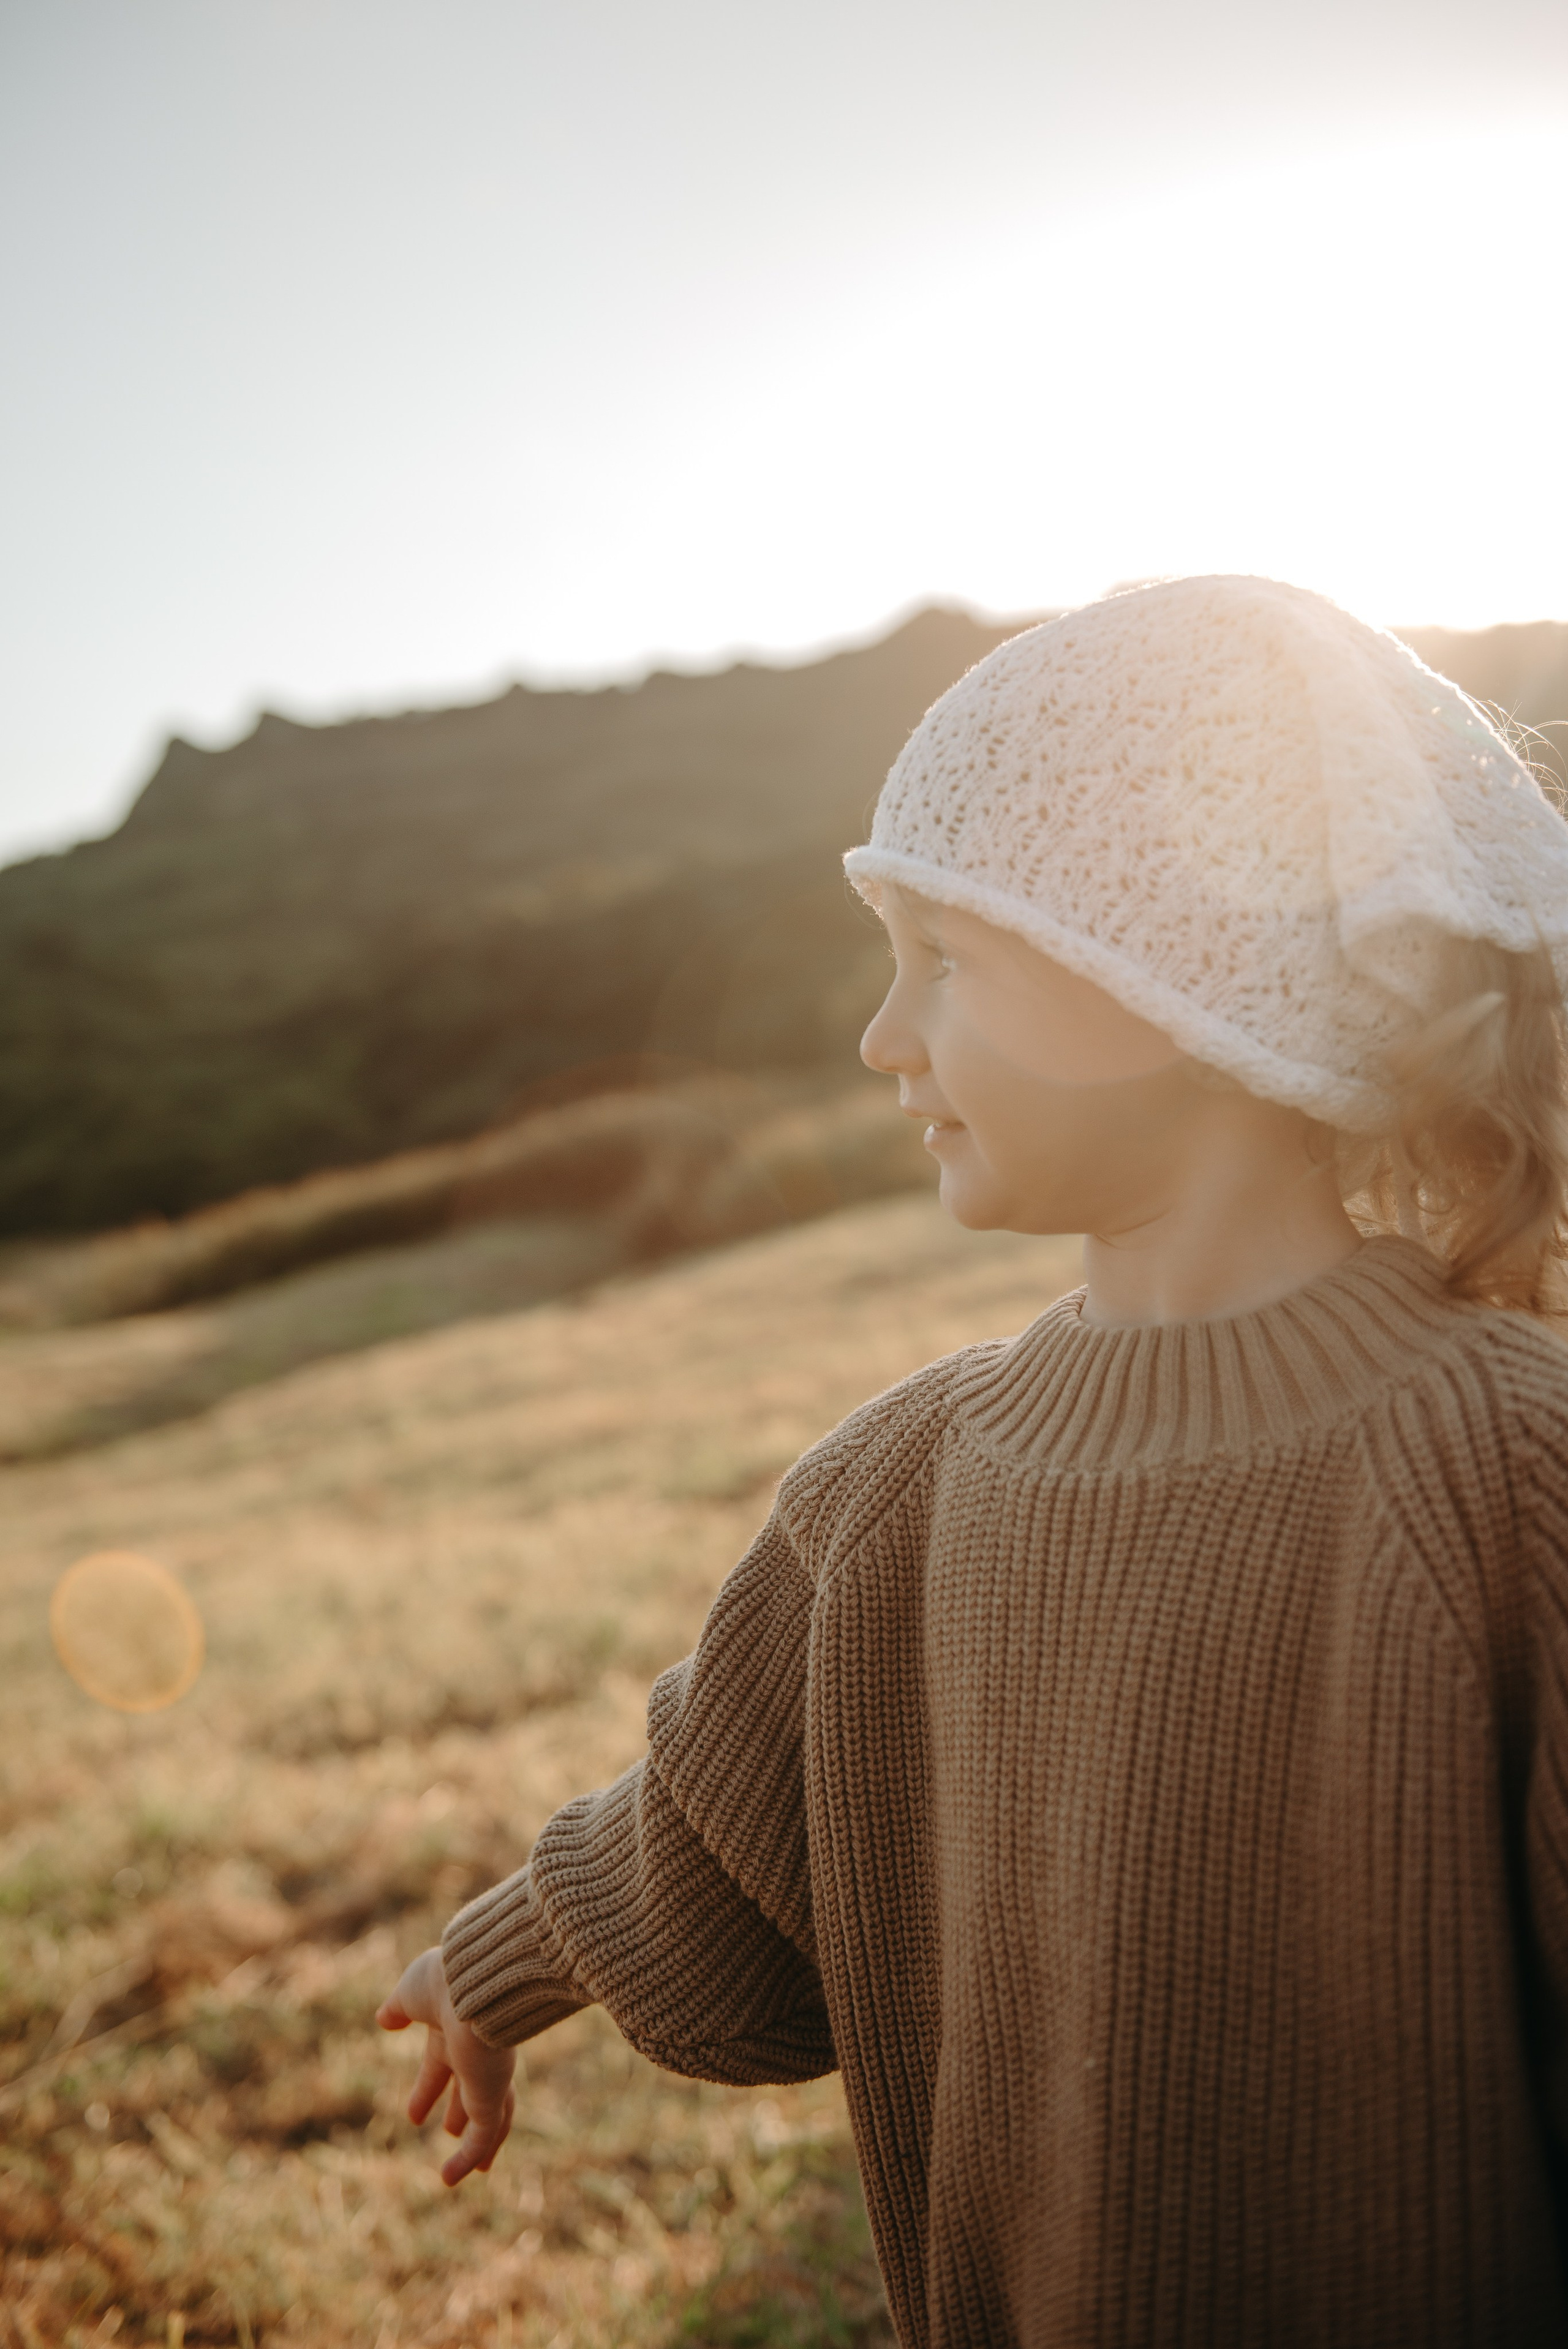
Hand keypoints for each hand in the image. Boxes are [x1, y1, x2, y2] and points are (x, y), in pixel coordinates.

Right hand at [376, 1946, 516, 2185]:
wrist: (473, 1980)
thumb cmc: (442, 1981)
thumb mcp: (411, 1993)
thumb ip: (398, 2008)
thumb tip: (383, 2018)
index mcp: (453, 2028)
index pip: (440, 2064)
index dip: (426, 2088)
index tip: (413, 2115)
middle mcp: (474, 2053)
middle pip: (470, 2090)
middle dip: (459, 2111)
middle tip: (449, 2130)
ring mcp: (487, 2075)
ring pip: (490, 2117)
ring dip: (478, 2144)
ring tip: (478, 2169)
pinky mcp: (492, 2094)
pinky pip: (484, 2135)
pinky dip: (469, 2159)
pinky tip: (450, 2178)